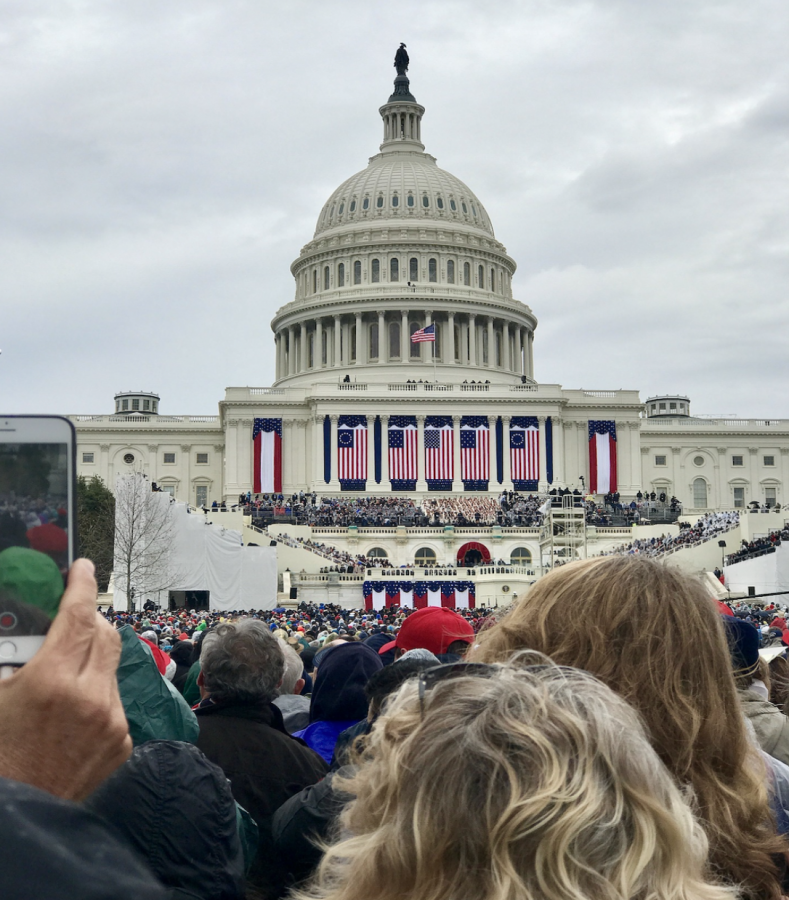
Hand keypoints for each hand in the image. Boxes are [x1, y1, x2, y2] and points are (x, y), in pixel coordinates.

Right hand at [0, 559, 131, 799]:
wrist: (19, 815)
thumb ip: (14, 658)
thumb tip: (25, 632)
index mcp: (51, 681)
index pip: (77, 616)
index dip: (81, 586)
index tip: (83, 567)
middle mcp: (90, 696)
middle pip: (105, 634)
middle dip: (90, 621)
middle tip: (72, 619)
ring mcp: (112, 720)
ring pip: (111, 667)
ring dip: (92, 662)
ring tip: (64, 680)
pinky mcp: (122, 740)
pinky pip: (114, 701)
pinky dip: (97, 696)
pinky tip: (72, 716)